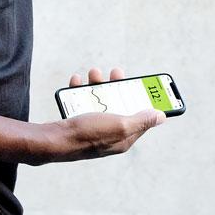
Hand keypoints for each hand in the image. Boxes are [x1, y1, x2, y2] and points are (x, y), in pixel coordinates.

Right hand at [37, 66, 164, 162]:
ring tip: (93, 73)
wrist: (52, 141)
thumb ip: (141, 121)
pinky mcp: (78, 124)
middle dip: (119, 88)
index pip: (142, 120)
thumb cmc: (87, 134)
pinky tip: (76, 82)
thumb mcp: (119, 125)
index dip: (146, 103)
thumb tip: (161, 117)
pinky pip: (82, 104)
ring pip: (100, 102)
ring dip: (98, 85)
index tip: (150, 87)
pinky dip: (80, 91)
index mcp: (123, 138)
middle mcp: (110, 134)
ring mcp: (93, 129)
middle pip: (120, 107)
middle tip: (117, 72)